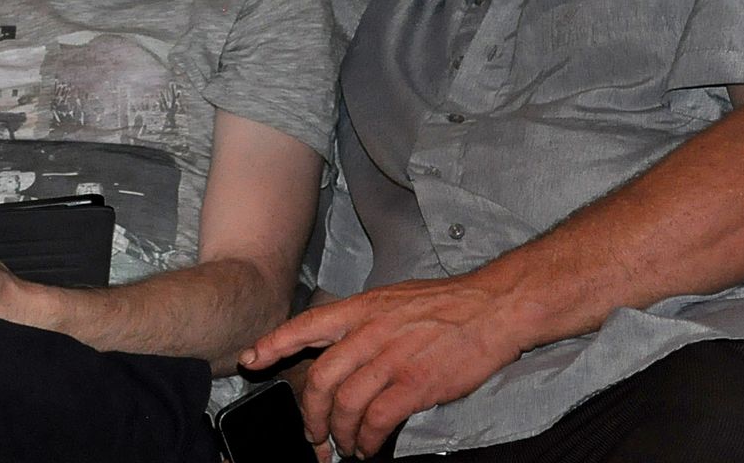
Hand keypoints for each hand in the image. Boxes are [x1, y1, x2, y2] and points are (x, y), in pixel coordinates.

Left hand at [238, 277, 524, 458]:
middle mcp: (369, 332)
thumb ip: (364, 321)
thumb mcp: (393, 299)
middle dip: (309, 414)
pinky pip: (377, 419)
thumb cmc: (446, 304)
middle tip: (313, 434)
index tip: (251, 360)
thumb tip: (342, 346)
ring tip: (345, 446)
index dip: (274, 344)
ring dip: (339, 433)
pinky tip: (368, 445)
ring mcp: (391, 358)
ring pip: (345, 404)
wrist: (492, 307)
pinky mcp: (415, 384)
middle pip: (319, 378)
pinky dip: (367, 438)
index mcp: (361, 308)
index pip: (305, 325)